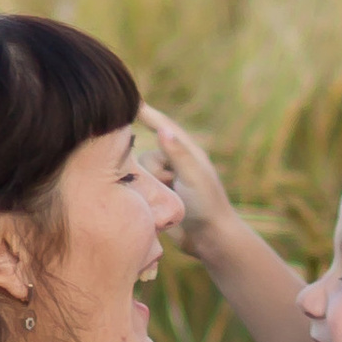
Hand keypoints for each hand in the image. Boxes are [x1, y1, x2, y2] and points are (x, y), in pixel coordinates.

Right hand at [140, 104, 238, 256]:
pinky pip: (140, 188)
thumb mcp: (194, 177)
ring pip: (141, 173)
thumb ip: (178, 154)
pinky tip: (154, 206)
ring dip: (149, 186)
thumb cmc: (207, 206)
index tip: (131, 100)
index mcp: (188, 154)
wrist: (210, 240)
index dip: (148, 114)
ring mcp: (167, 182)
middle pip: (148, 154)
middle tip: (169, 184)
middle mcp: (176, 165)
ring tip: (165, 200)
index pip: (164, 127)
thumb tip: (163, 130)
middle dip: (152, 169)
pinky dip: (143, 195)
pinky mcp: (159, 197)